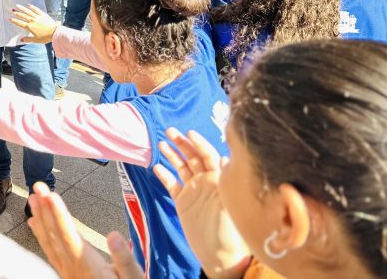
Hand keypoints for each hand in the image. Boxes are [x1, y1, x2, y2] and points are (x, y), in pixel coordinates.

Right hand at [9, 4, 59, 43]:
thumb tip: (20, 40)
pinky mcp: (42, 14)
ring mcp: (37, 17)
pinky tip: (28, 5)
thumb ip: (27, 39)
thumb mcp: (35, 40)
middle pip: (23, 16)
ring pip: (28, 11)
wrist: (54, 32)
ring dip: (22, 8)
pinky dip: (32, 7)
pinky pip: (36, 9)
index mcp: (29, 27)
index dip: (14, 21)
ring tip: (17, 5)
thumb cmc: (45, 37)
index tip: (9, 18)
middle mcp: (32, 21)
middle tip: (12, 10)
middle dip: (16, 13)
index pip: (20, 23)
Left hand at [28, 182, 140, 278]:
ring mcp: (67, 271)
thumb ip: (124, 258)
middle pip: (55, 235)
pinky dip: (40, 234)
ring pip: (49, 242)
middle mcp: (72, 267)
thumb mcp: (133, 278)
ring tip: (33, 199)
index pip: (68, 235)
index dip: (58, 214)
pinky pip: (49, 251)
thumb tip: (114, 235)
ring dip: (40, 218)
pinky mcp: (66, 273)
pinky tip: (34, 223)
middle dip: (45, 209)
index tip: (50, 195)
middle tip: (38, 186)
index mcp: (87, 265)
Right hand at [154, 129, 250, 278]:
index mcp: (218, 180)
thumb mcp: (229, 205)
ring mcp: (193, 191)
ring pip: (181, 167)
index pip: (208, 155)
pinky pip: (172, 184)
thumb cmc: (230, 231)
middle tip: (169, 131)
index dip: (199, 143)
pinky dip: (164, 175)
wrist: (219, 254)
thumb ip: (225, 183)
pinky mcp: (183, 202)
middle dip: (182, 143)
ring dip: (172, 155)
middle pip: (193, 157)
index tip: (189, 133)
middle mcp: (206, 182)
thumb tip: (226, 159)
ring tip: (161, 144)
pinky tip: (156, 167)